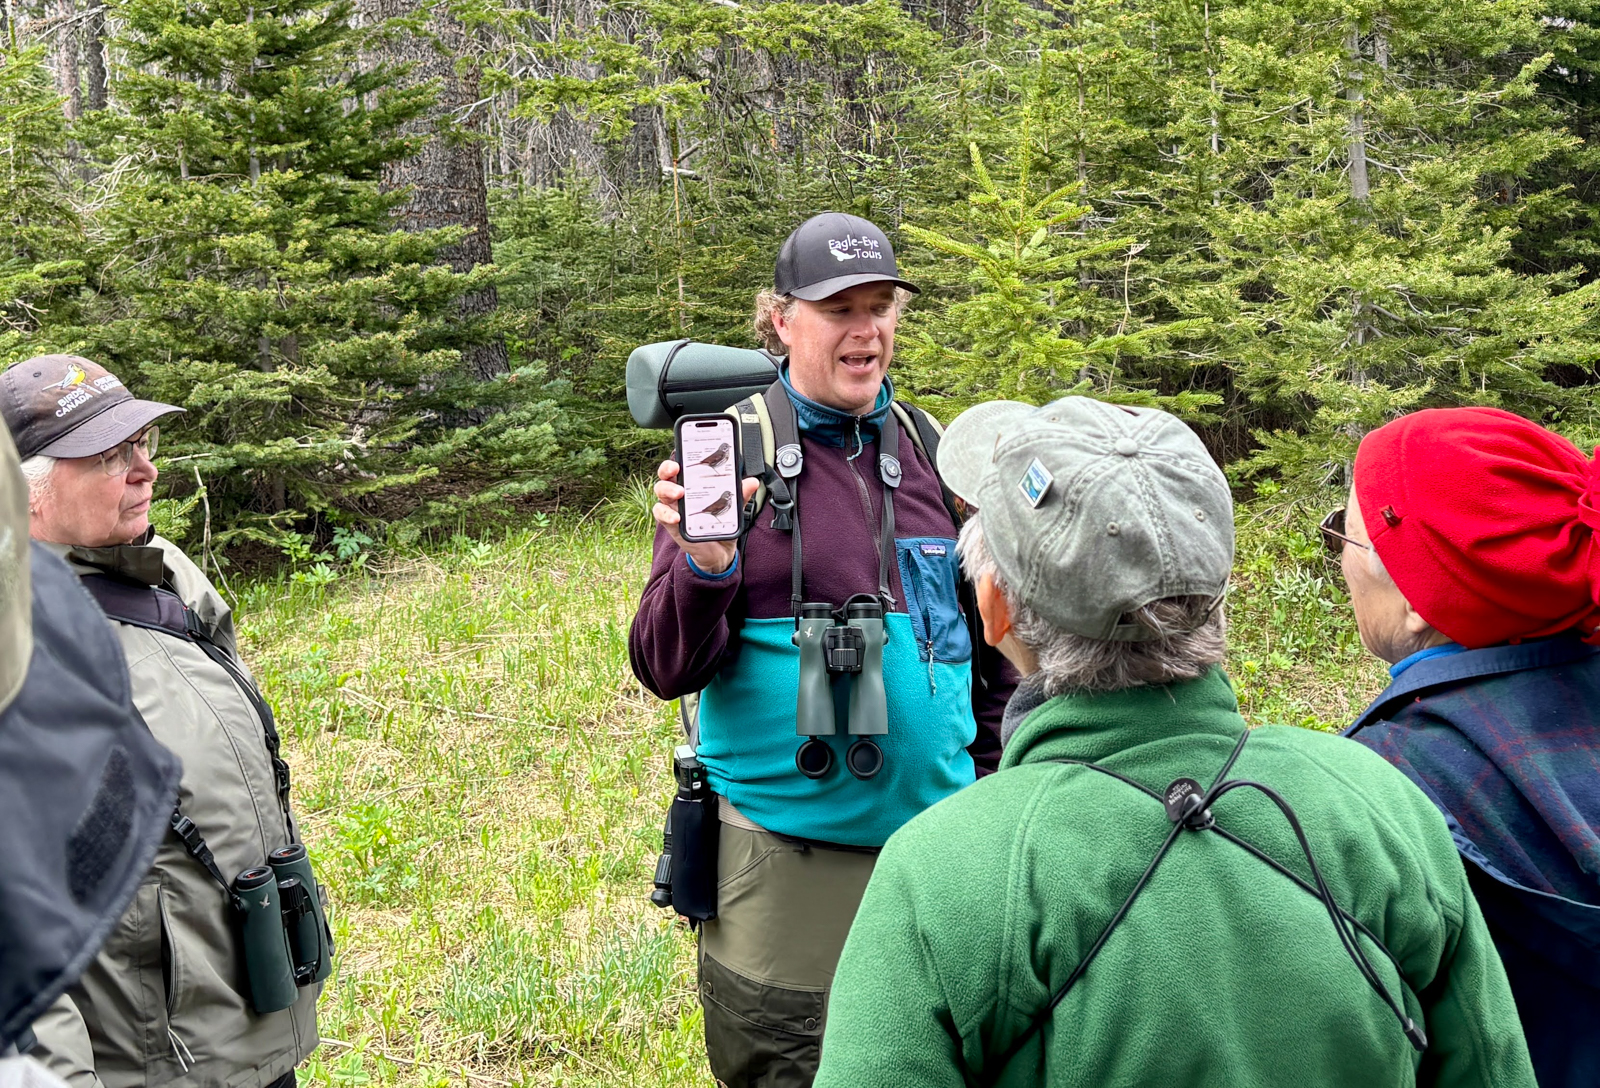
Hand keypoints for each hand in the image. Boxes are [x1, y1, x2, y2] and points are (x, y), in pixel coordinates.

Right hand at [653, 459, 759, 574]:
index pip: (681, 466)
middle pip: (666, 475)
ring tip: (679, 493)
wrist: (719, 551)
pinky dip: (666, 514)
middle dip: (667, 469)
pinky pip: (661, 514)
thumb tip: (752, 482)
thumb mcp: (732, 508)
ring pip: (661, 491)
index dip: (678, 457)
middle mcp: (680, 492)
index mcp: (693, 484)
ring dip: (667, 489)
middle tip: (676, 470)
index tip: (682, 455)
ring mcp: (674, 507)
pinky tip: (676, 517)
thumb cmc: (721, 523)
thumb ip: (740, 494)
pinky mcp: (671, 523)